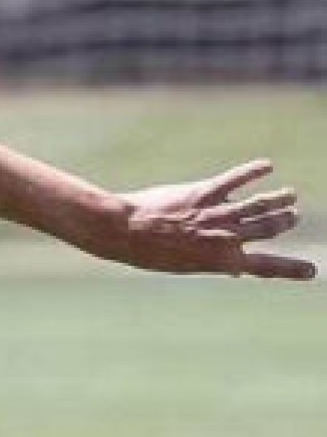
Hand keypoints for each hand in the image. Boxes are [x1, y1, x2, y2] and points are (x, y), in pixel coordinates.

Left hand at [112, 160, 313, 280]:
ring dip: (278, 199)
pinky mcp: (204, 193)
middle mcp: (227, 238)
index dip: (292, 269)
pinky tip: (266, 165)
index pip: (267, 267)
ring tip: (290, 195)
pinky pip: (234, 180)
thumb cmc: (151, 252)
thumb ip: (214, 261)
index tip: (313, 272)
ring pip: (259, 205)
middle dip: (284, 221)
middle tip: (293, 215)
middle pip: (268, 228)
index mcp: (224, 261)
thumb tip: (236, 267)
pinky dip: (252, 172)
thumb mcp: (186, 264)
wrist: (127, 232)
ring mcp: (217, 215)